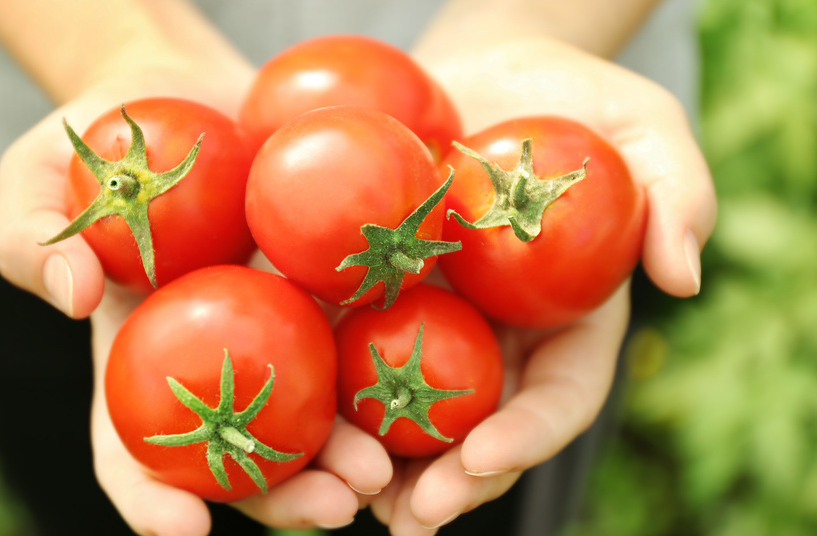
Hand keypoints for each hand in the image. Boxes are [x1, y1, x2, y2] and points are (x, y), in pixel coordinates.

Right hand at [0, 73, 394, 531]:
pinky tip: (428, 389)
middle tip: (334, 508)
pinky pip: (361, 333)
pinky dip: (390, 368)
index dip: (151, 497)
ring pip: (312, 412)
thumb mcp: (36, 176)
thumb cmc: (97, 142)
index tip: (183, 531)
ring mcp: (274, 329)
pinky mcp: (326, 286)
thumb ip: (31, 235)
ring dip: (350, 453)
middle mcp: (212, 362)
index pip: (133, 448)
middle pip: (242, 454)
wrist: (184, 96)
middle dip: (284, 495)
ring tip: (385, 472)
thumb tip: (70, 292)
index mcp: (135, 359)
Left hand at [371, 37, 716, 533]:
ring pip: (412, 412)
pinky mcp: (373, 296)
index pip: (560, 395)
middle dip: (453, 479)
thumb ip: (676, 192)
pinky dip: (331, 399)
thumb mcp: (644, 125)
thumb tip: (684, 279)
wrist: (483, 74)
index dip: (529, 434)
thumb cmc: (574, 97)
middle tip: (415, 516)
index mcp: (569, 321)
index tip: (487, 457)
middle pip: (481, 426)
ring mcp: (435, 323)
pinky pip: (349, 353)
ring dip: (383, 465)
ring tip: (351, 503)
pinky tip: (305, 431)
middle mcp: (500, 338)